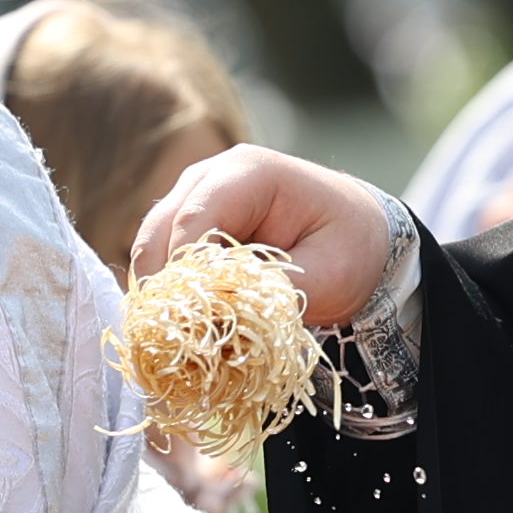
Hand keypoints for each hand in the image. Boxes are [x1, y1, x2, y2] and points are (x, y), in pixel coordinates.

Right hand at [131, 144, 395, 325]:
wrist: (360, 237)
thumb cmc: (349, 248)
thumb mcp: (327, 274)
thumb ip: (274, 292)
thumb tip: (221, 315)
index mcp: (249, 172)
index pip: (193, 219)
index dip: (182, 272)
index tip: (187, 321)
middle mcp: (210, 176)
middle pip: (160, 231)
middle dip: (163, 287)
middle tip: (171, 340)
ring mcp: (194, 198)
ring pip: (152, 247)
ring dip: (162, 294)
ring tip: (177, 341)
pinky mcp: (189, 225)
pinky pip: (162, 259)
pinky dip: (169, 293)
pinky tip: (184, 329)